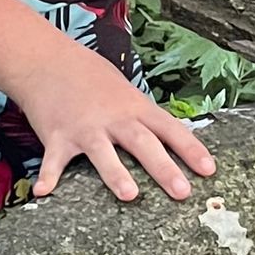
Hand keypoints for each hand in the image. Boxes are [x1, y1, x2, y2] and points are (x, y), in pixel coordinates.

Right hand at [13, 48, 217, 203]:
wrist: (47, 60)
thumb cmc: (91, 78)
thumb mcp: (127, 93)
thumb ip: (145, 117)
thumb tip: (171, 140)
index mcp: (135, 107)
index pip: (170, 129)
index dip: (191, 149)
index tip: (209, 170)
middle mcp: (114, 118)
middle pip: (143, 143)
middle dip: (164, 168)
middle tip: (182, 191)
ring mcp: (85, 127)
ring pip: (103, 152)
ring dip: (116, 173)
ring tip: (130, 195)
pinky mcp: (57, 135)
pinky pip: (54, 159)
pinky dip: (48, 175)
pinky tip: (45, 191)